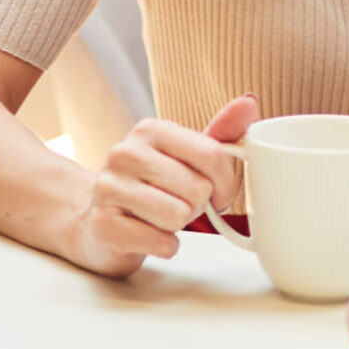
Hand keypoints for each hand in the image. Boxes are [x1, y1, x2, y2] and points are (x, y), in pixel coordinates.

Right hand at [63, 94, 257, 277]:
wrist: (99, 222)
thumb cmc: (151, 189)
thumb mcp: (185, 158)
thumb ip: (219, 134)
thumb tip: (249, 102)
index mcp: (150, 130)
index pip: (213, 154)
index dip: (226, 184)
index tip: (217, 194)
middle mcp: (125, 153)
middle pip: (198, 189)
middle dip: (197, 207)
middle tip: (178, 205)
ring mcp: (109, 188)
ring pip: (178, 216)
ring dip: (179, 226)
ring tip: (160, 218)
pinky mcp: (102, 225)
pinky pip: (161, 242)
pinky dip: (165, 245)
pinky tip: (148, 235)